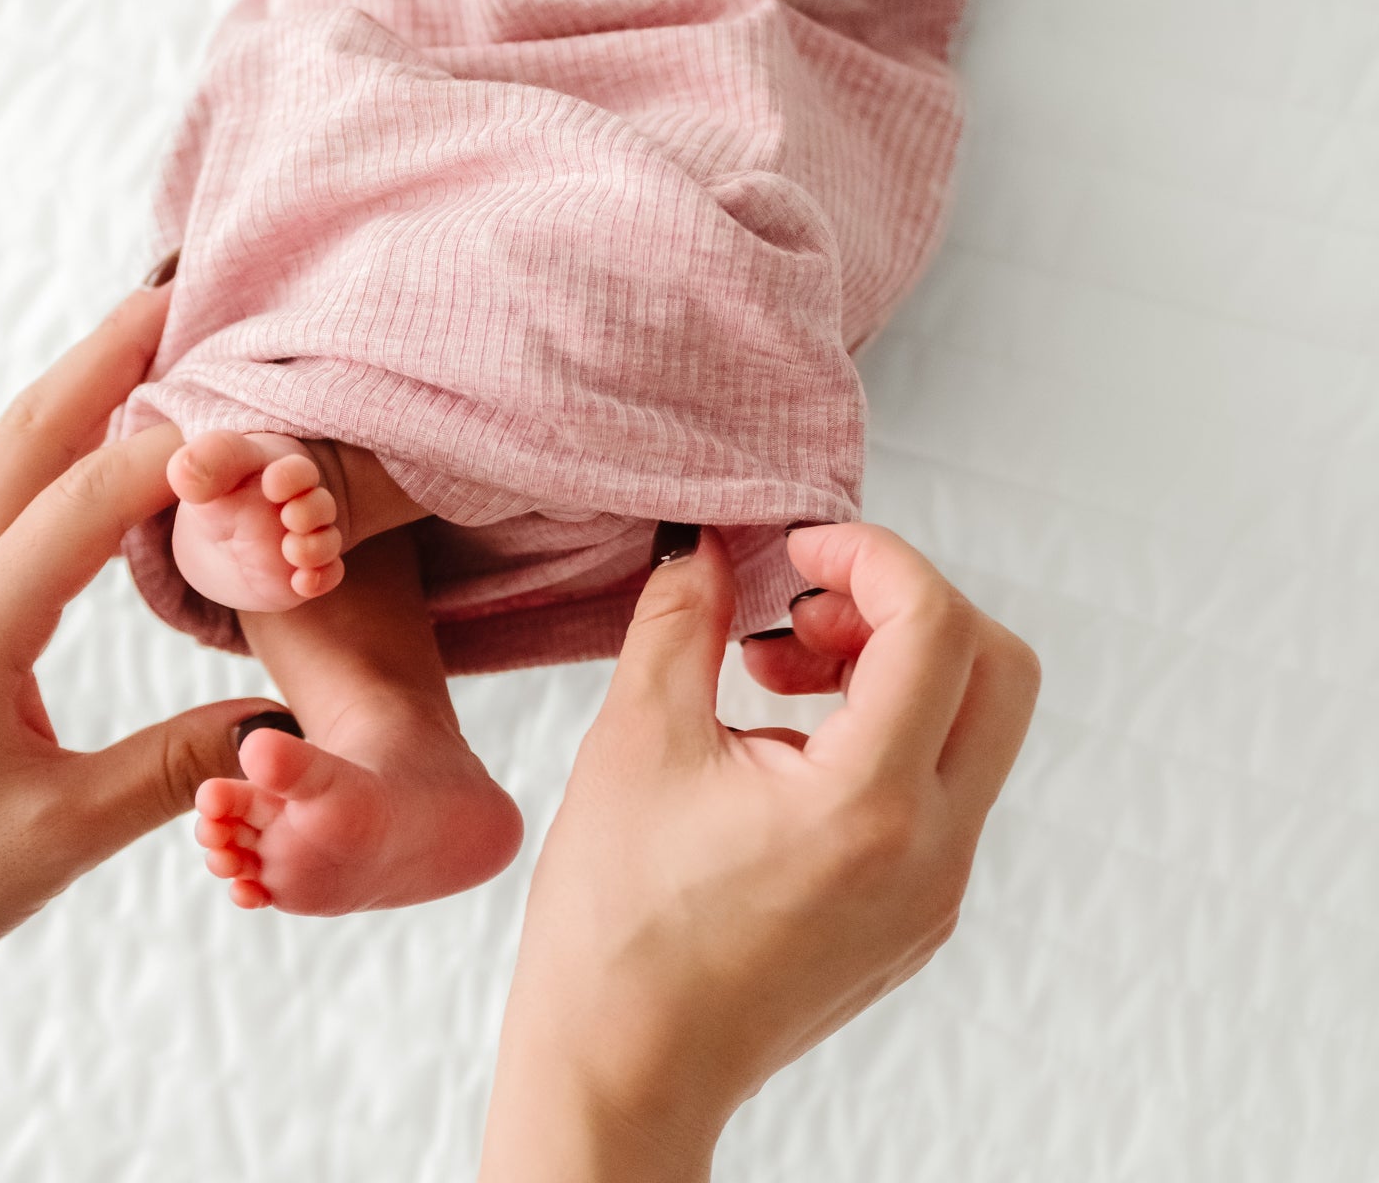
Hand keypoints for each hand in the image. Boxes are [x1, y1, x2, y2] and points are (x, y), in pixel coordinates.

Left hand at [0, 282, 286, 1102]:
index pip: (88, 502)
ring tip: (148, 341)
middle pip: (29, 434)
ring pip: (8, 455)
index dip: (179, 454)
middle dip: (106, 356)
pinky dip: (58, 445)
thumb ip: (174, 766)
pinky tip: (97, 449)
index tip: (259, 428)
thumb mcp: (58, 836)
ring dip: (77, 388)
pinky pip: (1, 498)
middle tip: (180, 292)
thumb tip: (277, 720)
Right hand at [480, 523, 1039, 1181]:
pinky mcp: (921, 912)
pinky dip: (887, 730)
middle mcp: (932, 851)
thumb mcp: (635, 742)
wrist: (623, 1070)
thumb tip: (706, 543)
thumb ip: (681, 617)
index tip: (799, 547)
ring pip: (977, 726)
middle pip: (998, 667)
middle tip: (806, 611)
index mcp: (868, 806)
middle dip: (905, 607)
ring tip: (779, 677)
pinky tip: (788, 744)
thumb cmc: (616, 926)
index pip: (936, 625)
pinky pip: (944, 785)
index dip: (871, 556)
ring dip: (895, 666)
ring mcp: (938, 890)